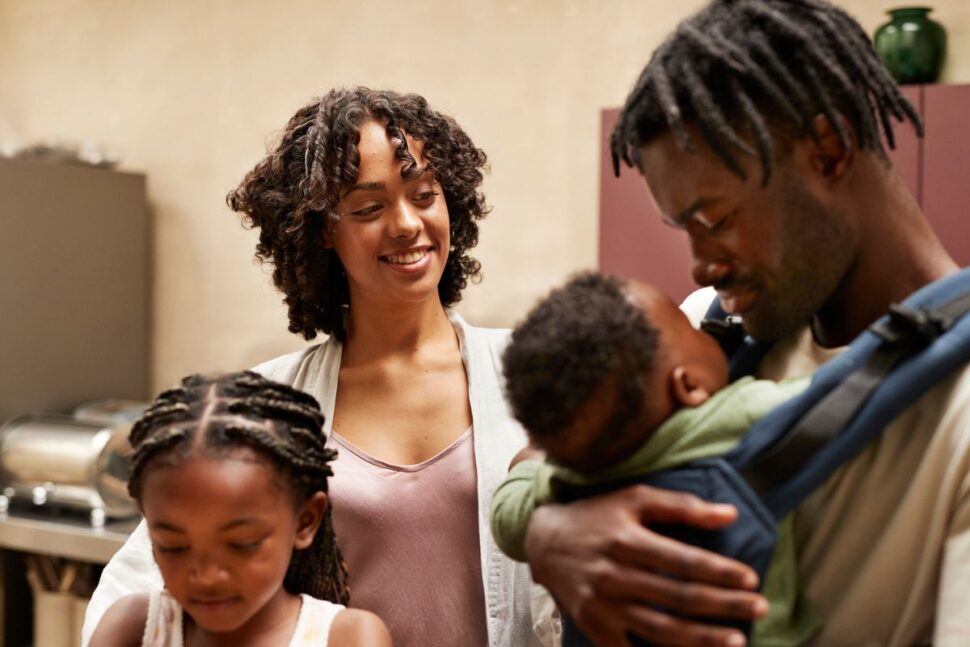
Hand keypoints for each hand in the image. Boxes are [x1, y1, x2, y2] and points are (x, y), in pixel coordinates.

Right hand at [524, 484, 767, 646]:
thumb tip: (730, 513)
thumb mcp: (634, 498)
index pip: (682, 560)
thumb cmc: (597, 515)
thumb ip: (681, 505)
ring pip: (661, 630)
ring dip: (703, 639)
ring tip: (738, 641)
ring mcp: (603, 604)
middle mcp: (614, 574)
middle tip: (760, 608)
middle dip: (725, 605)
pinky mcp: (594, 626)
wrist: (544, 540)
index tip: (750, 579)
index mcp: (626, 539)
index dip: (719, 571)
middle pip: (678, 597)